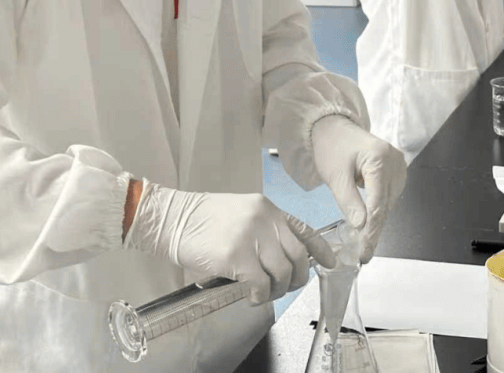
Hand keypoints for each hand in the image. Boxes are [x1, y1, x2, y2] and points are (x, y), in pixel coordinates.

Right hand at [124, 184, 335, 304]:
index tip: (330, 263)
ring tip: (263, 292)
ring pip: (283, 272)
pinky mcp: (237, 256)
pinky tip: (251, 295)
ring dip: (277, 289)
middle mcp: (264, 220)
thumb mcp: (240, 214)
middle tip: (285, 287)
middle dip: (297, 278)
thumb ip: (263, 231)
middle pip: (298, 256)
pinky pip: (260, 284)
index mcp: (267, 209)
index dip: (321, 250)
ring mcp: (251, 237)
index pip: (304, 230)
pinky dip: (260, 295)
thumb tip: (281, 261)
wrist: (173, 219)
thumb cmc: (201, 220)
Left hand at [311, 115, 406, 263]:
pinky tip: (367, 211)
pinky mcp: (396, 167)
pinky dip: (379, 205)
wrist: (333, 127)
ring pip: (389, 202)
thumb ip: (349, 202)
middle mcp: (395, 161)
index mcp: (380, 159)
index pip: (378, 204)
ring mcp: (399, 163)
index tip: (366, 252)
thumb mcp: (335, 177)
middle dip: (374, 227)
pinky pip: (390, 194)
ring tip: (362, 232)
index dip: (372, 231)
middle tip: (362, 250)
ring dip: (377, 217)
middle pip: (386, 205)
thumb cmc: (331, 147)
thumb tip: (362, 227)